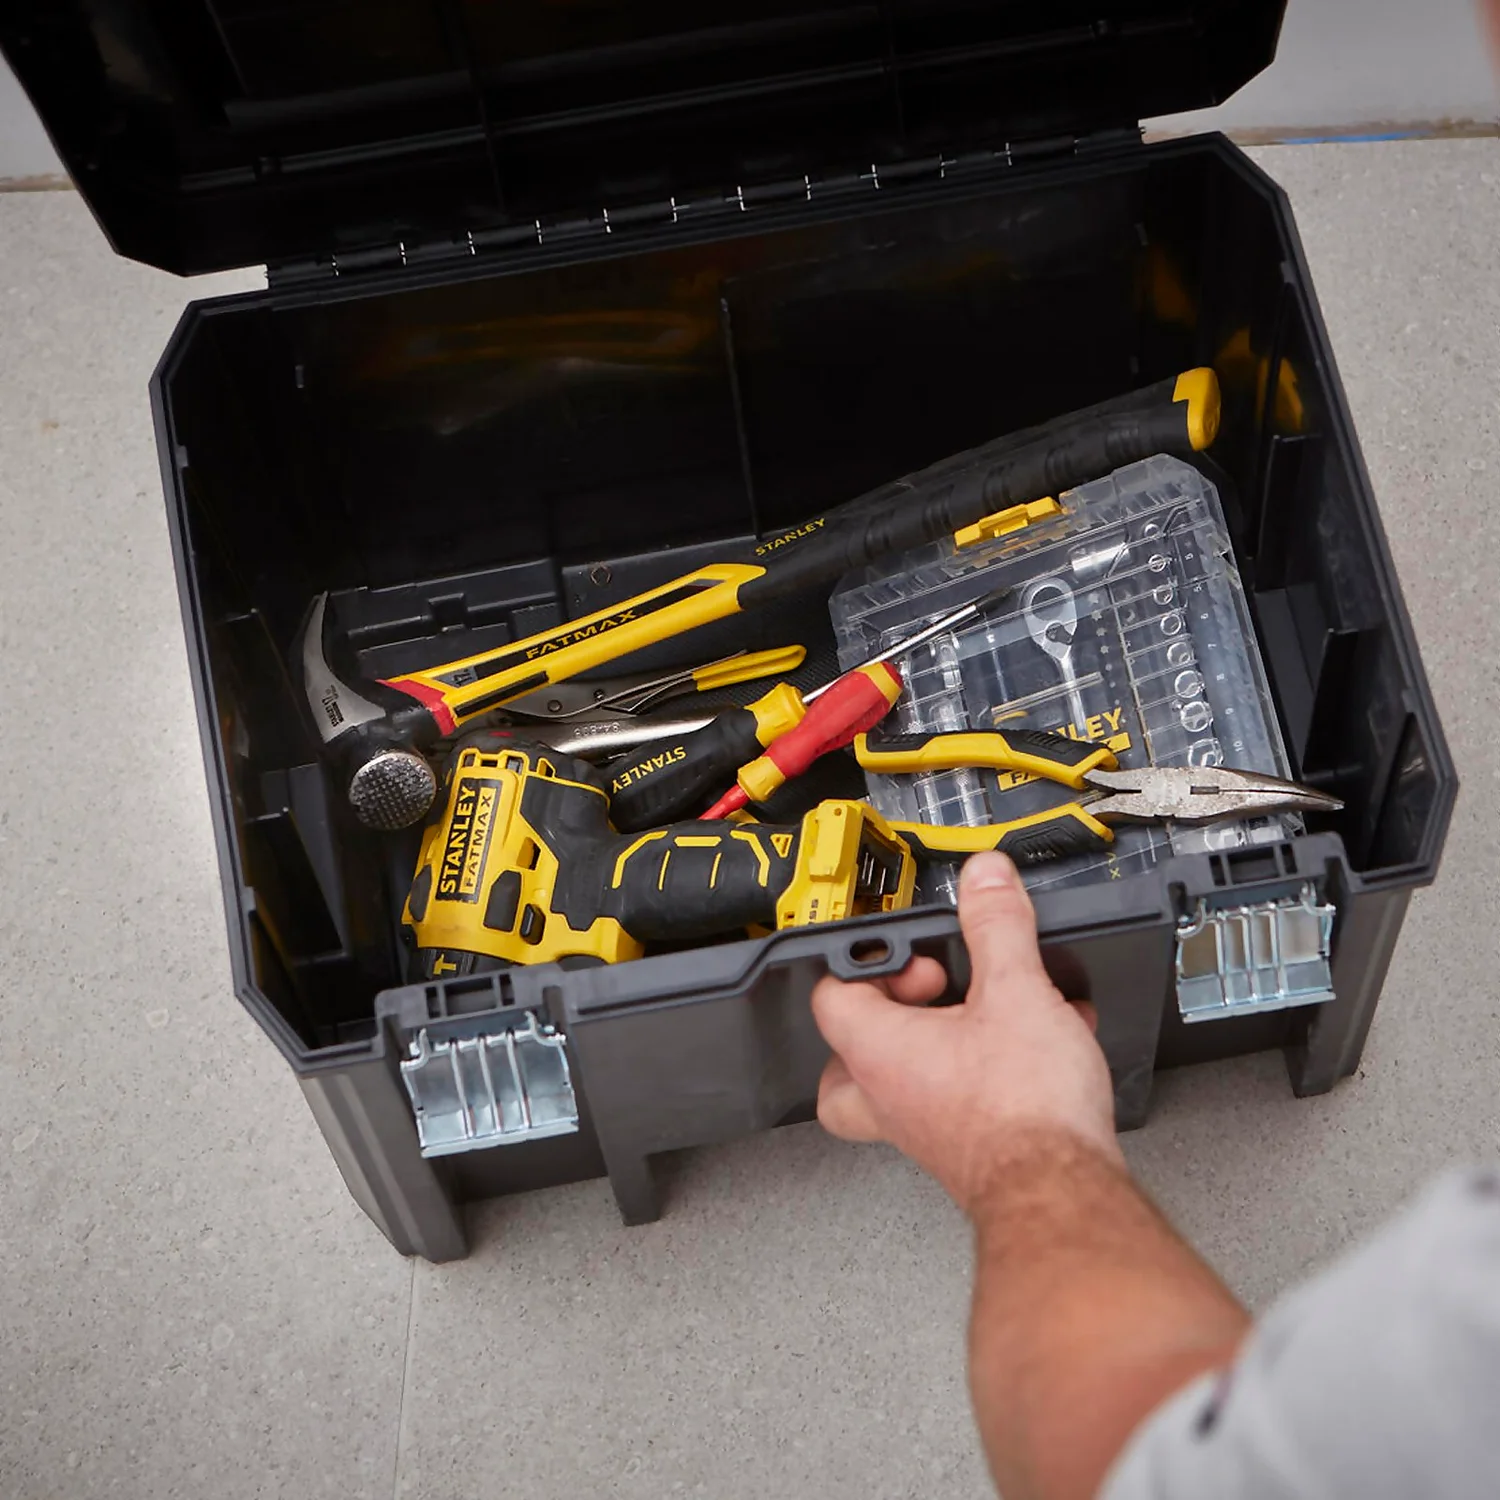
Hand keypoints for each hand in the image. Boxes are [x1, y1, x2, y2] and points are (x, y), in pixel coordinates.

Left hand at [811, 851, 1121, 1215]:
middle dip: (889, 1011)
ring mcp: (924, 1127)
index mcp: (878, 1051)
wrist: (1064, 1196)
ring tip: (991, 1012)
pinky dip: (990, 1070)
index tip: (916, 944)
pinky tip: (1044, 1047)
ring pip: (904, 1079)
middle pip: (850, 1049)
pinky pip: (959, 1099)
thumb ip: (997, 927)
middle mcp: (889, 1095)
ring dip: (943, 1040)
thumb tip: (984, 881)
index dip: (869, 959)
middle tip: (934, 984)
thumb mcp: (1016, 990)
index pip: (832, 994)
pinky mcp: (969, 1148)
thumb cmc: (1024, 1112)